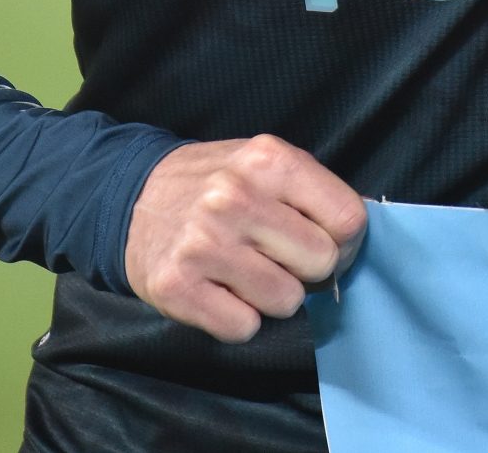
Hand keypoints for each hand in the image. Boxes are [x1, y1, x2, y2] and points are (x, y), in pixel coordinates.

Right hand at [124, 135, 366, 341]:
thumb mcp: (265, 162)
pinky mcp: (176, 287)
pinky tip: (218, 290)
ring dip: (271, 295)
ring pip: (286, 301)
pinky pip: (243, 328)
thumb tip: (356, 240)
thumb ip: (312, 192)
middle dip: (306, 268)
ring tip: (243, 270)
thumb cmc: (215, 183)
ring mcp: (202, 243)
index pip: (347, 219)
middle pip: (321, 263)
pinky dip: (237, 318)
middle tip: (277, 257)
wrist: (131, 197)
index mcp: (268, 159)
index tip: (321, 241)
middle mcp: (234, 197)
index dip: (343, 241)